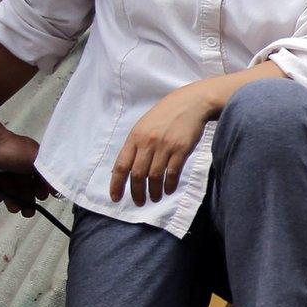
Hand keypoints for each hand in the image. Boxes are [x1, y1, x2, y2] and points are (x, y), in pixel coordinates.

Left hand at [0, 130, 49, 217]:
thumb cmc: (12, 150)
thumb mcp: (37, 161)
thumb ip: (48, 176)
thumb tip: (59, 190)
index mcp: (31, 159)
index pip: (39, 177)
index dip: (40, 189)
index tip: (41, 198)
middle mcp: (17, 163)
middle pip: (23, 185)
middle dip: (26, 199)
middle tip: (28, 213)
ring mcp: (0, 167)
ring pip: (7, 187)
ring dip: (11, 199)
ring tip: (14, 209)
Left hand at [111, 84, 214, 204]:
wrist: (190, 103)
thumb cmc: (165, 115)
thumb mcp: (144, 127)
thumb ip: (135, 146)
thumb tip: (124, 169)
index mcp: (134, 138)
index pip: (121, 165)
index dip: (117, 184)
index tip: (116, 198)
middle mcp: (147, 143)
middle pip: (137, 174)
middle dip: (137, 192)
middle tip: (139, 202)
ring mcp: (165, 146)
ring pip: (155, 176)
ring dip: (154, 191)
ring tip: (154, 198)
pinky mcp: (181, 149)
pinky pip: (173, 172)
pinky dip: (169, 184)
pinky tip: (168, 190)